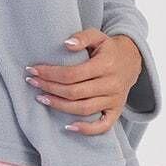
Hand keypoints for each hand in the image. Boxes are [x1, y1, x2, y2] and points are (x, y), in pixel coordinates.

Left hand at [26, 28, 143, 134]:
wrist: (132, 60)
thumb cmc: (108, 49)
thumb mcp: (98, 36)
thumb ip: (82, 37)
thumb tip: (66, 44)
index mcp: (106, 64)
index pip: (72, 73)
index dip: (50, 73)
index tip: (33, 70)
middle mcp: (112, 84)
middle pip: (74, 92)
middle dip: (50, 88)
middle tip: (33, 83)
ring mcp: (114, 100)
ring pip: (83, 109)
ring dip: (59, 106)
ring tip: (42, 98)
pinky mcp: (116, 111)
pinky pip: (103, 126)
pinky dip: (87, 130)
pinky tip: (68, 127)